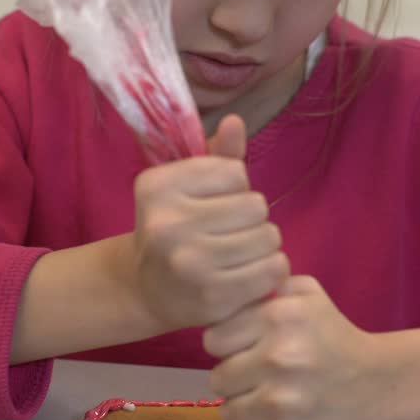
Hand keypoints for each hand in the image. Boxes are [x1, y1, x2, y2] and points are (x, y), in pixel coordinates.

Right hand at [126, 114, 288, 332]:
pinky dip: (271, 270)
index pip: (235, 172)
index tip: (214, 203)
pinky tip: (251, 272)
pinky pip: (273, 270)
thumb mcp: (185, 185)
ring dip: (264, 244)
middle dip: (252, 217)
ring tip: (241, 251)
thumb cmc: (175, 226)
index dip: (235, 187)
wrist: (147, 289)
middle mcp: (167, 224)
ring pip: (269, 237)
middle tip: (231, 231)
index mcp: (157, 187)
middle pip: (256, 206)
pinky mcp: (213, 297)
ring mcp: (189, 264)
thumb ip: (216, 154)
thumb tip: (235, 122)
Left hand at [204, 276, 385, 419]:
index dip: (228, 346)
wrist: (380, 387)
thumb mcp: (308, 295)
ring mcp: (281, 404)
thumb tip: (232, 292)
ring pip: (228, 412)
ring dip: (243, 409)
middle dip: (235, 379)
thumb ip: (267, 287)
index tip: (246, 350)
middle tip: (258, 379)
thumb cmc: (336, 338)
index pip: (214, 340)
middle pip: (218, 378)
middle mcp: (278, 358)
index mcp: (279, 318)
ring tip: (267, 402)